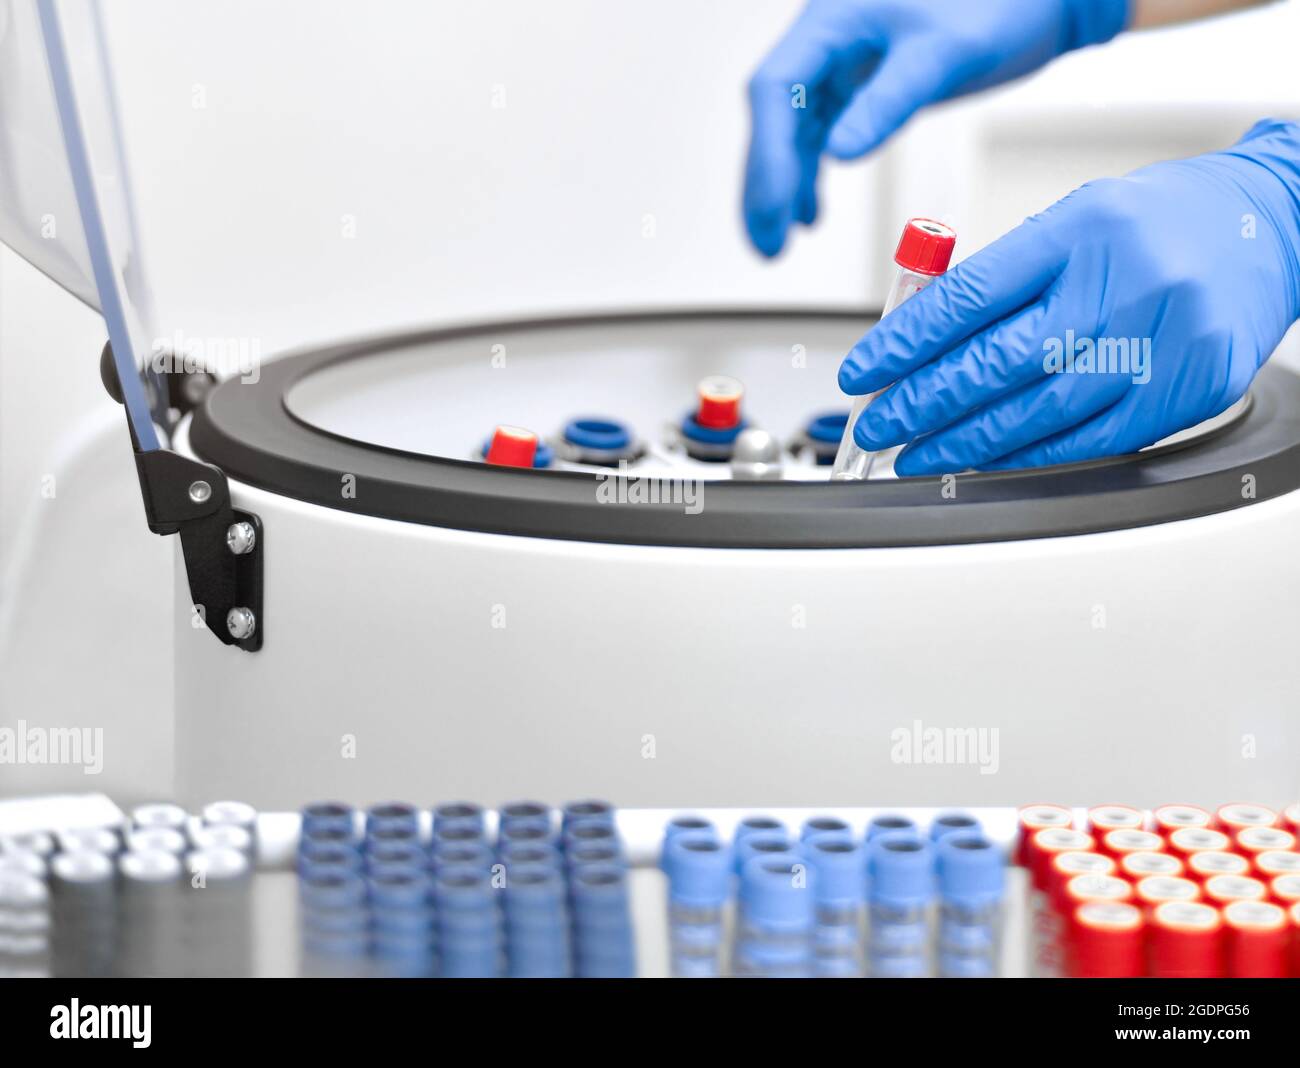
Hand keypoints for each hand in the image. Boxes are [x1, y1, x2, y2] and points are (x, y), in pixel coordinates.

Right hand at [743, 0, 1128, 255]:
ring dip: (781, 187)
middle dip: (765, 183)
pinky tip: (810, 213)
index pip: (776, 88)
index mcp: (832, 18)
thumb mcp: (942, 56)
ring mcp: (840, 65)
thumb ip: (888, 102)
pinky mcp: (860, 86)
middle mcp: (827, 40)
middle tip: (767, 244)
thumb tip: (838, 154)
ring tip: (777, 244)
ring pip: (791, 132)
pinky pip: (819, 135)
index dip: (767, 154)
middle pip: (774, 117)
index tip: (773, 207)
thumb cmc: (1001, 6)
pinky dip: (809, 176)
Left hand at [838, 120, 1299, 474]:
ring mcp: (1157, 343)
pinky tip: (983, 462)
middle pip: (993, 363)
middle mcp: (1120, 285)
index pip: (966, 300)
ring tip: (915, 454)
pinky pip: (1087, 441)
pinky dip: (1026, 458)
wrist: (1272, 225)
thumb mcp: (1076, 220)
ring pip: (1035, 413)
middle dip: (918, 405)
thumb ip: (1006, 276)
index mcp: (1081, 231)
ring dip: (961, 442)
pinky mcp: (1184, 391)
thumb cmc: (1161, 222)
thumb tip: (922, 339)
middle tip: (874, 428)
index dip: (902, 346)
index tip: (863, 373)